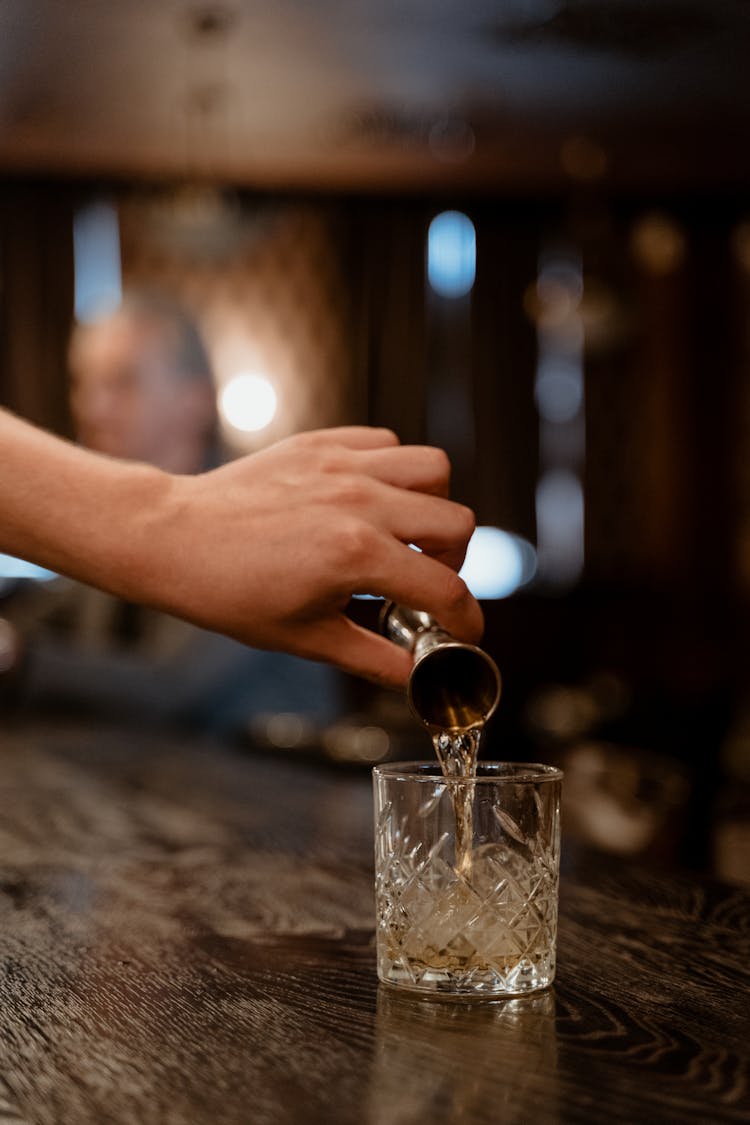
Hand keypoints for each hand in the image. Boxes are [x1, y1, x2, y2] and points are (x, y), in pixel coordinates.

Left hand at [144, 427, 483, 685]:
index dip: (467, 619)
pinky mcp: (322, 443)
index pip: (445, 588)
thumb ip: (373, 657)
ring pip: (432, 470)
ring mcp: (341, 466)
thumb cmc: (229, 592)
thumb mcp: (306, 638)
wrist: (174, 538)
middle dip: (455, 562)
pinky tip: (370, 501)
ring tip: (404, 534)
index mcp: (356, 554)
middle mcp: (359, 501)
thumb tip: (415, 682)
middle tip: (425, 582)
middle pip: (457, 522)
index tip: (464, 631)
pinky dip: (394, 471)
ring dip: (432, 507)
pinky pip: (387, 443)